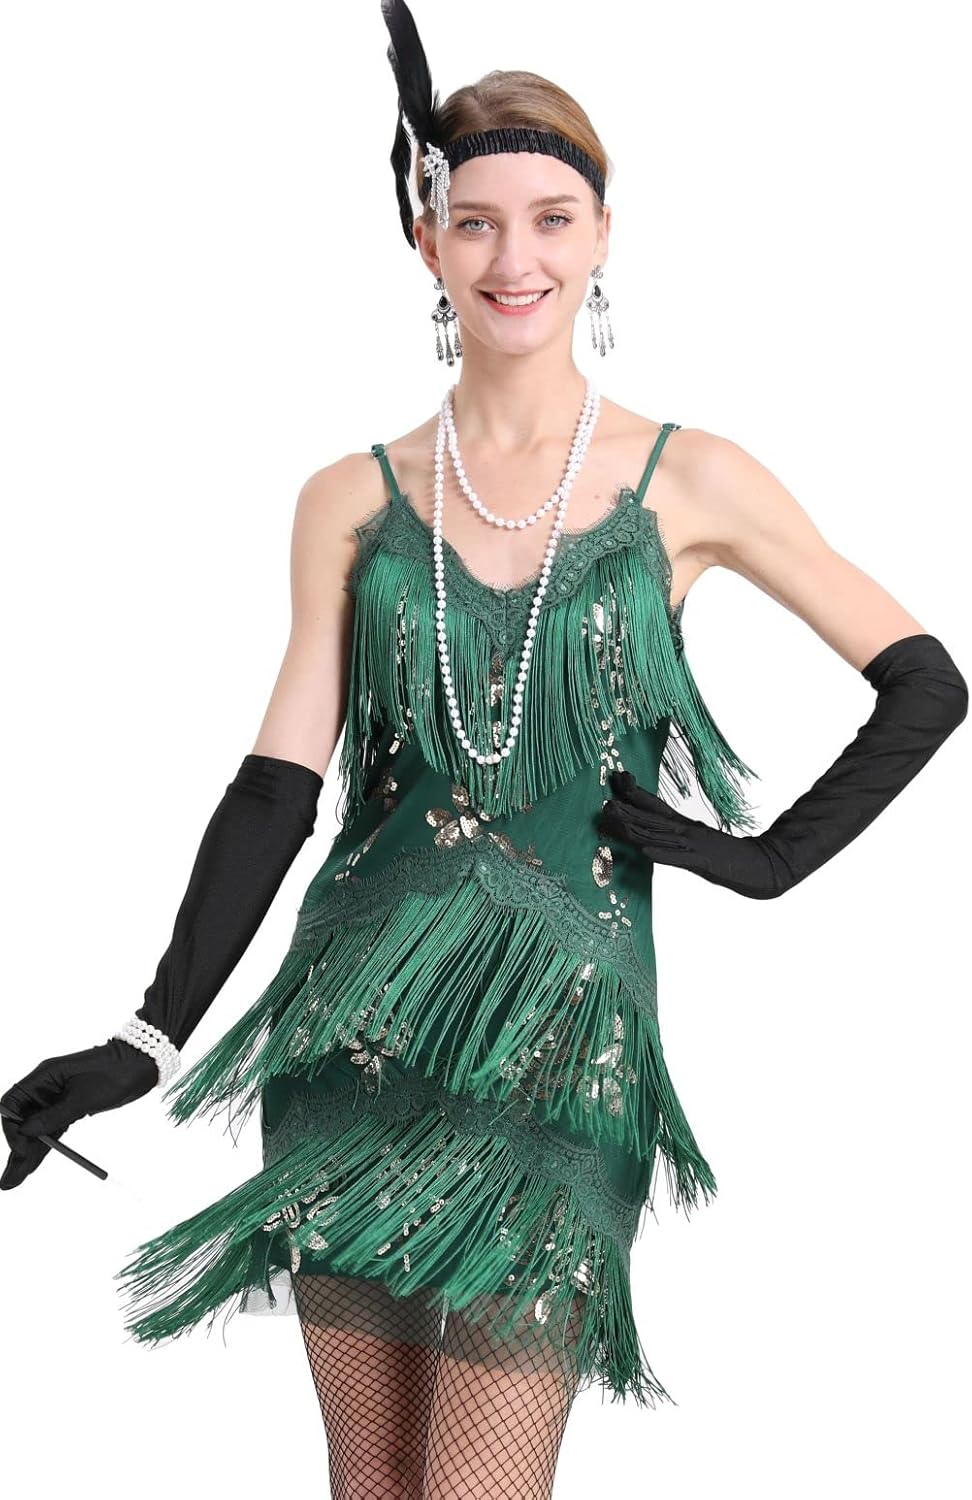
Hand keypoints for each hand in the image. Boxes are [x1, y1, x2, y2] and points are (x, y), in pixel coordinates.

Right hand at [1, 1039, 158, 1189]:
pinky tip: (31, 1166)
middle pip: (21, 1121)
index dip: (11, 1128)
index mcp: (44, 1076)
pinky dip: (43, 1148)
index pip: (12, 1104)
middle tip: (8, 1182)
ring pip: (35, 1130)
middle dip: (16, 1150)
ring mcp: (56, 1099)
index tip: (23, 1149)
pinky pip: (51, 1131)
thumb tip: (25, 1132)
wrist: (142, 1063)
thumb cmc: (114, 1072)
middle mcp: (45, 1087)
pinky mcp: (69, 1108)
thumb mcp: (84, 1097)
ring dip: (25, 1155)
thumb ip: (54, 1116)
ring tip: (12, 1183)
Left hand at [597, 769, 788, 899]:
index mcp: (685, 825)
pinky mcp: (702, 861)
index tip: (619, 778)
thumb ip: (678, 839)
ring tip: (613, 815)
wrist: (761, 866)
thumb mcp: (699, 842)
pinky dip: (662, 854)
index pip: (655, 805)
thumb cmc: (727, 857)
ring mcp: (694, 845)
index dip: (635, 792)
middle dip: (626, 808)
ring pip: (657, 833)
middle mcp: (686, 831)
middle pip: (650, 817)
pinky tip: (645, 851)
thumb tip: (652, 838)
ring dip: (633, 825)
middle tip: (604, 799)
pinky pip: (679, 858)